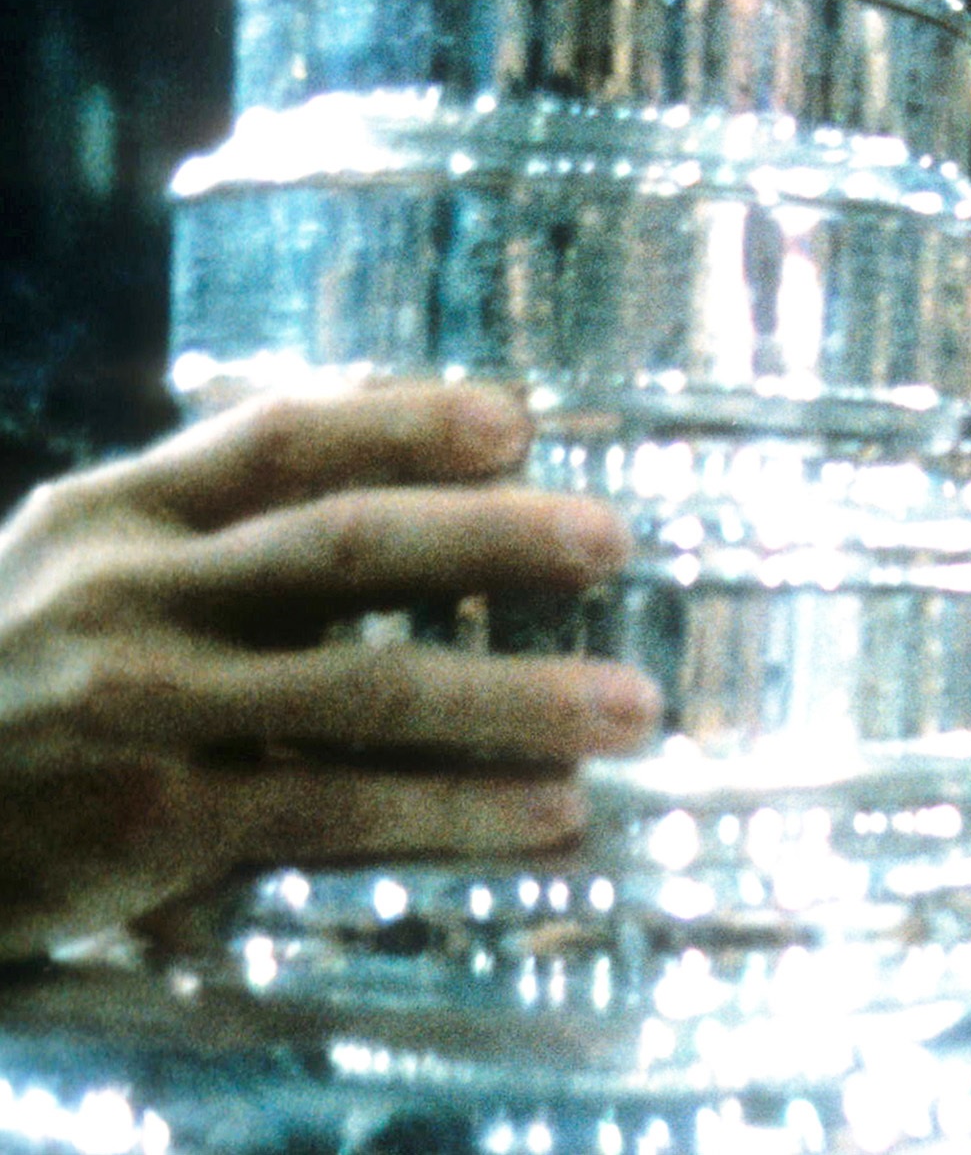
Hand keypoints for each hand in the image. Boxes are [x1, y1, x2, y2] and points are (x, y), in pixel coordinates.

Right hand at [0, 383, 656, 956]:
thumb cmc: (21, 672)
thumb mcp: (88, 562)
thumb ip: (216, 515)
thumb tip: (404, 446)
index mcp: (118, 513)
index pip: (276, 439)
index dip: (403, 421)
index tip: (518, 422)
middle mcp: (130, 596)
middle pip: (340, 548)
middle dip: (490, 542)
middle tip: (612, 540)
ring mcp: (144, 712)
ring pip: (361, 692)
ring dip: (514, 699)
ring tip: (634, 705)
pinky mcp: (160, 825)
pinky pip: (340, 810)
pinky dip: (458, 811)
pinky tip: (551, 812)